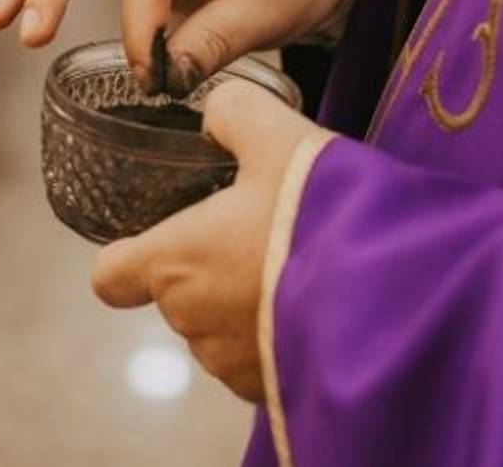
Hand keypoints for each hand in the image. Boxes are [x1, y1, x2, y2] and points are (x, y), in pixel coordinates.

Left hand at [91, 81, 321, 400]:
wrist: (392, 295)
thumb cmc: (321, 214)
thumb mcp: (279, 138)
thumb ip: (235, 115)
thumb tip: (219, 111)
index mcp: (175, 261)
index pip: (110, 277)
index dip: (125, 258)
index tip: (155, 241)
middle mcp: (192, 321)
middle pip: (177, 296)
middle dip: (211, 269)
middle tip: (263, 234)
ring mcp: (232, 364)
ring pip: (220, 330)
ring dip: (246, 305)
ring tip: (300, 270)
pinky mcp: (272, 391)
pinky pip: (261, 358)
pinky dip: (279, 336)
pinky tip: (319, 306)